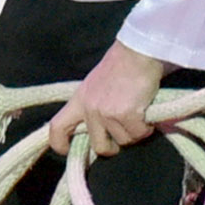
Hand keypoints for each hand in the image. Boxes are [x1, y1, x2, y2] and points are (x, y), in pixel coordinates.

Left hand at [48, 42, 164, 157]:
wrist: (138, 52)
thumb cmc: (121, 65)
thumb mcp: (95, 84)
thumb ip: (93, 105)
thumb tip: (101, 128)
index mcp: (79, 100)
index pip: (58, 127)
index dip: (60, 144)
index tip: (67, 151)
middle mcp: (90, 109)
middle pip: (98, 146)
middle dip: (113, 147)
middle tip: (124, 137)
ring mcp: (107, 112)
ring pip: (123, 141)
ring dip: (134, 132)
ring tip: (138, 114)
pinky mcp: (125, 114)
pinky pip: (138, 134)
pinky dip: (146, 128)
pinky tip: (147, 114)